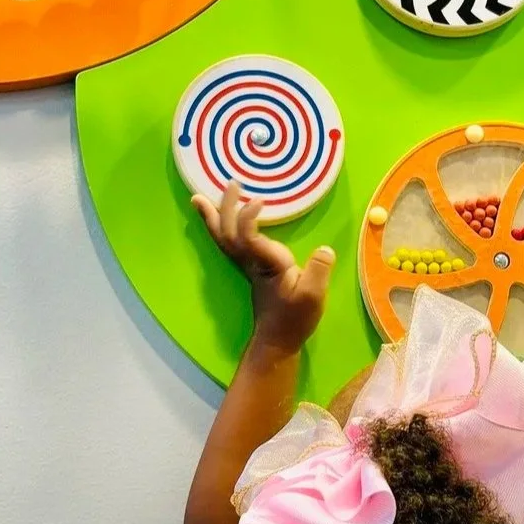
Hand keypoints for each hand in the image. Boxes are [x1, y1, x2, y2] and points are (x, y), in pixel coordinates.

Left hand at [193, 182, 335, 352]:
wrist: (277, 340)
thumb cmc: (295, 319)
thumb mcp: (314, 297)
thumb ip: (319, 271)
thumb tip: (325, 250)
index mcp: (268, 265)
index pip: (250, 237)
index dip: (249, 218)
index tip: (259, 200)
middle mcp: (252, 262)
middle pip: (230, 232)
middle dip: (226, 208)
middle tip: (230, 183)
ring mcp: (248, 265)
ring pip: (224, 238)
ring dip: (212, 217)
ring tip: (198, 198)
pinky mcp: (250, 268)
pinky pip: (229, 243)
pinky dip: (218, 228)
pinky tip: (217, 219)